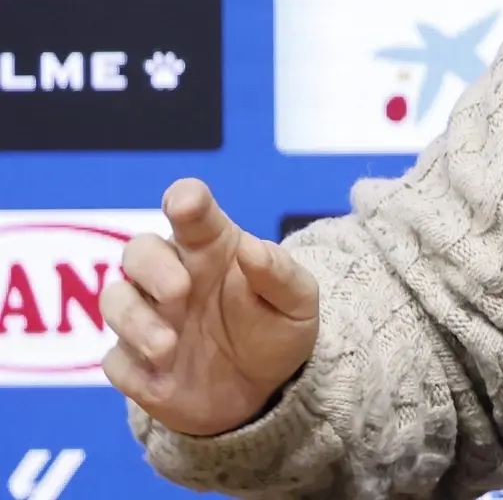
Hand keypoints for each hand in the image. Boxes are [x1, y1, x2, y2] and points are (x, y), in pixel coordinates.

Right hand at [102, 178, 319, 436]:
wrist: (263, 393)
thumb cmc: (276, 330)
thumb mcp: (297, 304)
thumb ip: (280, 273)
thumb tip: (252, 247)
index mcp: (212, 248)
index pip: (192, 211)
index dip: (185, 199)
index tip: (185, 202)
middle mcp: (172, 275)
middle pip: (139, 250)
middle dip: (151, 267)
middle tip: (180, 291)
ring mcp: (147, 318)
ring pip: (115, 300)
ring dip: (135, 321)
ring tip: (168, 347)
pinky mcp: (133, 362)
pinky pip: (116, 360)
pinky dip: (135, 370)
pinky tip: (163, 381)